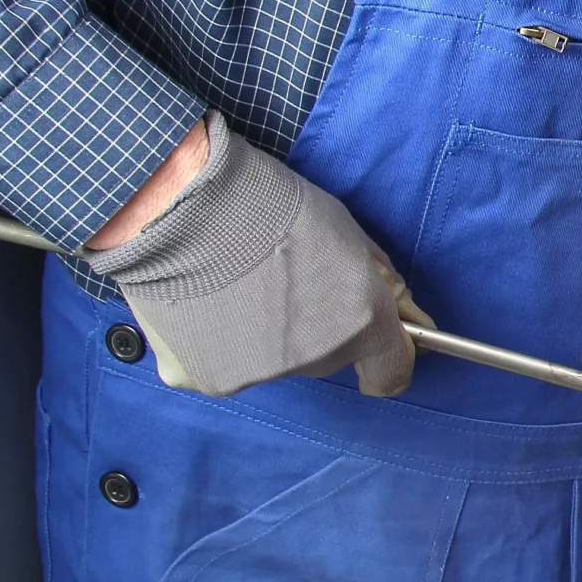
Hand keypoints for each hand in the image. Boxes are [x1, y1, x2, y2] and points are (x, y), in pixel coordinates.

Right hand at [86, 111, 431, 397]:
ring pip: (270, 362)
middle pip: (324, 356)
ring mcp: (256, 374)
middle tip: (281, 281)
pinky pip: (218, 364)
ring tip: (234, 286)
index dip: (386, 356)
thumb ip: (376, 283)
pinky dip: (212, 340)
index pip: (391, 372)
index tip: (374, 344)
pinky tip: (200, 303)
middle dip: (314, 327)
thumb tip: (399, 313)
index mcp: (360, 323)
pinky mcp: (203, 377)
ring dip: (261, 333)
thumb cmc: (268, 205)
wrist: (182, 204)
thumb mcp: (348, 233)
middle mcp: (314, 359)